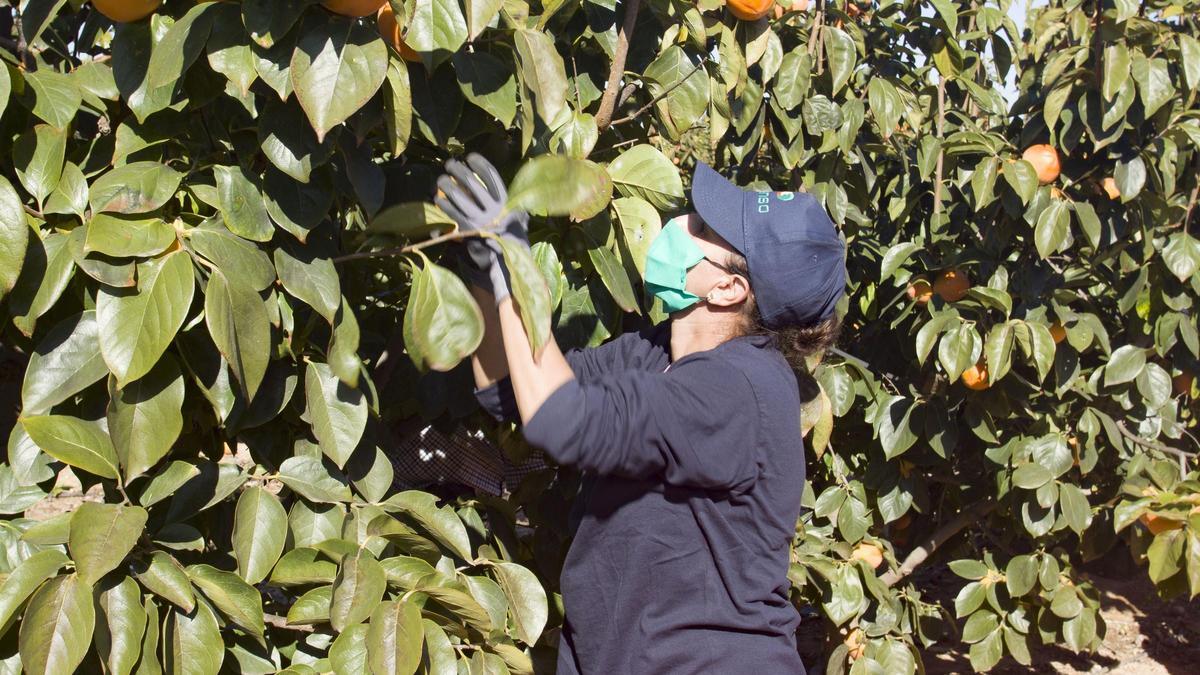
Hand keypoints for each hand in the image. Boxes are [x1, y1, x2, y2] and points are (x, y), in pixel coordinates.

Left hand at [435, 153, 529, 302]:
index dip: (481, 164)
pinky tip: (437, 199)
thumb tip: (494, 183)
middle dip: (458, 170)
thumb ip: (507, 199)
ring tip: (440, 179)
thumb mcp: (516, 215)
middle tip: (450, 164)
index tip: (470, 157)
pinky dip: (443, 205)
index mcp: (507, 203)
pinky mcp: (468, 233)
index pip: (492, 178)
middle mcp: (494, 211)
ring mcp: (480, 222)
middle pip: (472, 184)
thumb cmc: (508, 234)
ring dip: (446, 185)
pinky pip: (451, 214)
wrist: (505, 260)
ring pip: (459, 197)